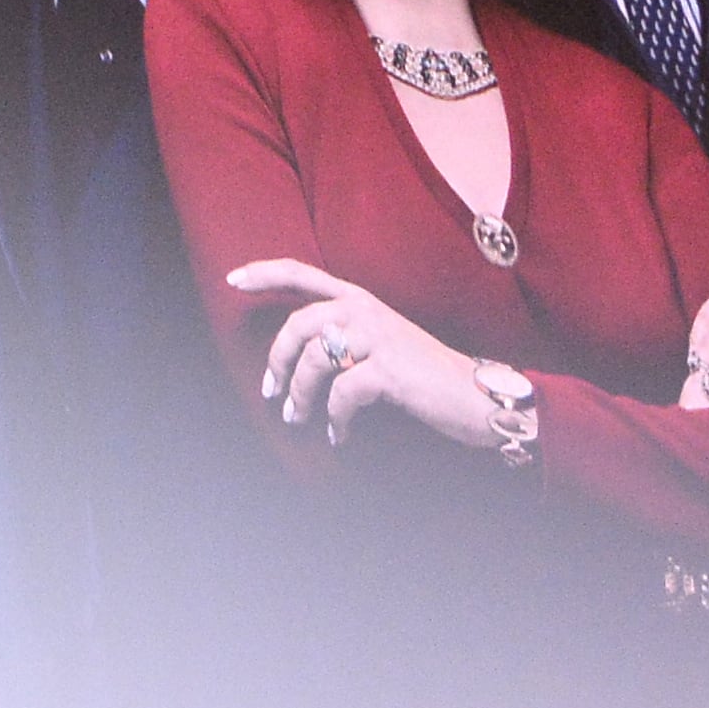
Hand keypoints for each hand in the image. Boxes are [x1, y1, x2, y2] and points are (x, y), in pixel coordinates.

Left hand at [225, 259, 495, 449]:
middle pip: (298, 326)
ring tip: (300, 419)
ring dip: (301, 396)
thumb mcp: (380, 342)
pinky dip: (335, 419)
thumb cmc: (422, 374)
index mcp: (360, 299)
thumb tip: (295, 357)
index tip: (233, 279)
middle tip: (272, 394)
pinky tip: (339, 435)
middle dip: (277, 363)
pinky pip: (340, 394)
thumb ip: (343, 336)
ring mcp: (378, 336)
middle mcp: (366, 310)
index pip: (304, 273)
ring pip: (314, 360)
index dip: (266, 273)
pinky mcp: (387, 368)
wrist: (475, 395)